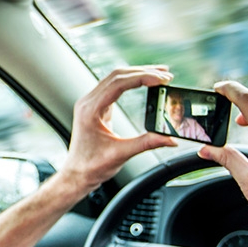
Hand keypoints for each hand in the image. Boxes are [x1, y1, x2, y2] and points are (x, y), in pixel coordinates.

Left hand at [58, 66, 176, 196]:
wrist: (76, 174)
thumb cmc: (92, 166)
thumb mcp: (122, 154)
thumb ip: (147, 143)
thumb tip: (170, 139)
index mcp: (90, 110)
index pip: (118, 84)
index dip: (142, 78)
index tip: (161, 78)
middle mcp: (88, 102)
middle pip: (117, 76)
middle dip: (143, 72)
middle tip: (166, 74)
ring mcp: (90, 103)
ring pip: (114, 78)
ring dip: (137, 74)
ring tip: (159, 75)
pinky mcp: (95, 107)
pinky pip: (112, 87)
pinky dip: (130, 82)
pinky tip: (143, 83)